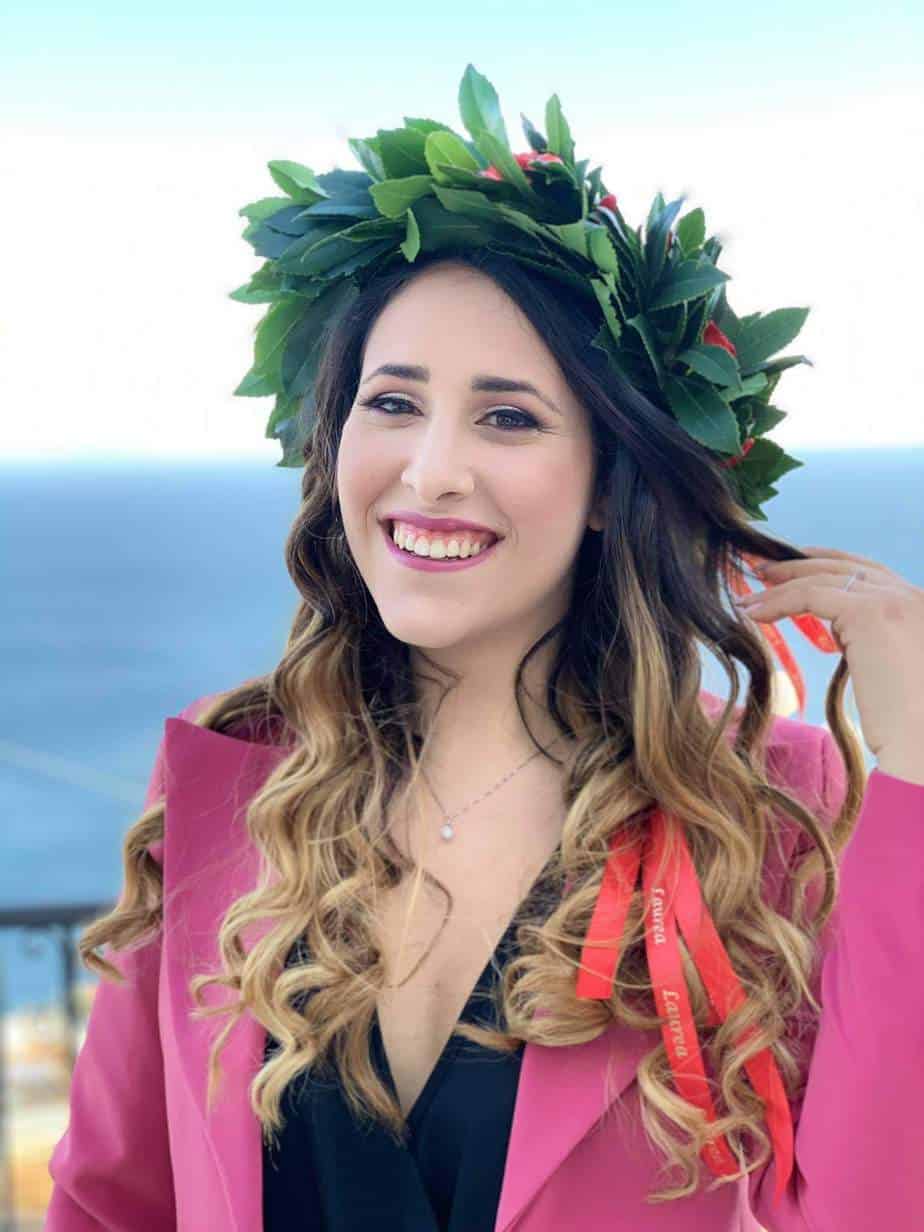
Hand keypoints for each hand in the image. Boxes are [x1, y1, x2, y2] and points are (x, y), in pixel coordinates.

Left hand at [735, 545, 923, 765]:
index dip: (827, 563)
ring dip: (778, 587)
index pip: (869, 571)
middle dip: (798, 565)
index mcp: (921, 603)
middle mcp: (911, 594)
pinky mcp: (868, 613)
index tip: (793, 569)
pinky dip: (777, 601)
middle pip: (843, 566)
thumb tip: (840, 630)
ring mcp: (892, 600)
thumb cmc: (905, 723)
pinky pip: (809, 595)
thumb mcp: (892, 665)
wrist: (920, 743)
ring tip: (747, 599)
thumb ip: (872, 638)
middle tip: (762, 571)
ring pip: (821, 580)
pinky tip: (754, 614)